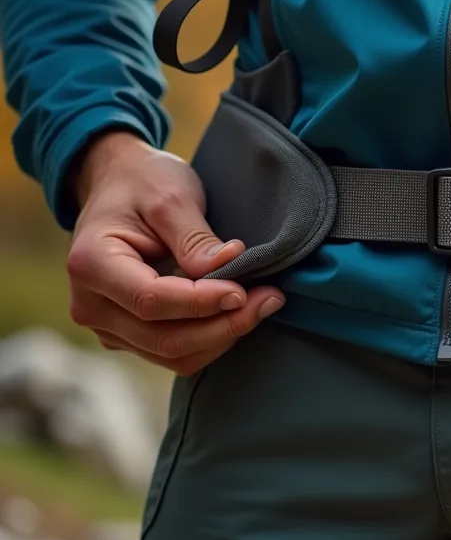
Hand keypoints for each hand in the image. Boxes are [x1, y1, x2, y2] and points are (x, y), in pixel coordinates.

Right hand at [66, 131, 282, 373]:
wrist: (120, 186)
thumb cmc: (142, 184)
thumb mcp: (170, 198)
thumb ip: (195, 238)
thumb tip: (228, 270)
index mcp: (90, 264)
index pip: (151, 300)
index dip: (203, 302)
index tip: (245, 290)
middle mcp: (90, 305)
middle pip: (164, 338)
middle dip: (224, 325)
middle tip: (270, 298)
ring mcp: (108, 326)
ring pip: (173, 354)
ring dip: (223, 336)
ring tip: (263, 303)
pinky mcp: (129, 335)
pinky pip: (174, 353)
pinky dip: (212, 339)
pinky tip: (239, 313)